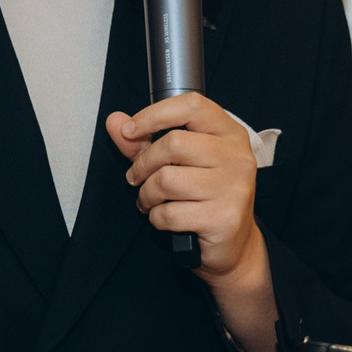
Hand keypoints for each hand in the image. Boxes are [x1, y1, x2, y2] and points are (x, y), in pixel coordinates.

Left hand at [109, 95, 259, 275]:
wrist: (232, 245)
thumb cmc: (205, 198)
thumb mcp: (177, 163)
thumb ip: (145, 141)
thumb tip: (115, 122)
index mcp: (229, 134)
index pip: (192, 106)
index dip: (154, 114)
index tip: (130, 130)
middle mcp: (236, 157)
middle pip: (174, 144)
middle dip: (143, 164)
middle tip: (137, 178)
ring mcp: (233, 188)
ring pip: (167, 180)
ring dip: (147, 194)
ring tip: (150, 200)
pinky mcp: (223, 218)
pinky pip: (170, 213)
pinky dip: (156, 218)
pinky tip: (165, 219)